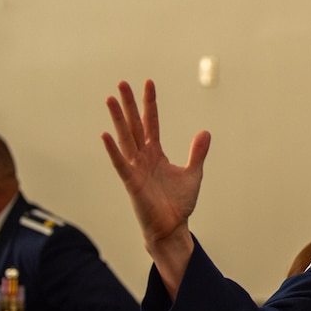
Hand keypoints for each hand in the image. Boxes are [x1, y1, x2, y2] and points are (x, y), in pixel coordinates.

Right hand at [101, 79, 210, 294]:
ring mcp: (135, 169)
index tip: (148, 83)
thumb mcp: (193, 173)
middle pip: (134, 125)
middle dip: (129, 104)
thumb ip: (197, 153)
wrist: (172, 227)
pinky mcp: (131, 183)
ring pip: (125, 139)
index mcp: (156, 153)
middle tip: (121, 82)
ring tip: (111, 99)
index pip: (152, 123)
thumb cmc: (178, 203)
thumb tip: (205, 132)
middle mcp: (143, 157)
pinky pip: (120, 163)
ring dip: (118, 119)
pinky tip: (106, 134)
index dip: (150, 103)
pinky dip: (113, 150)